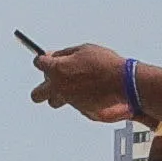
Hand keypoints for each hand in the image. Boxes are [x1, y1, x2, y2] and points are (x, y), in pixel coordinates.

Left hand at [25, 42, 140, 121]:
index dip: (44, 60)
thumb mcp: (83, 50)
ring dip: (59, 94)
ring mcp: (70, 101)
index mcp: (57, 70)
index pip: (39, 63)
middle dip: (41, 87)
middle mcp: (59, 88)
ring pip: (54, 101)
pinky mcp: (81, 110)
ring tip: (73, 85)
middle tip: (51, 79)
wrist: (125, 83)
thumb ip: (65, 54)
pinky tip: (90, 89)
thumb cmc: (105, 64)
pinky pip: (74, 103)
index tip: (48, 59)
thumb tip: (55, 56)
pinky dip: (79, 97)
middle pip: (36, 94)